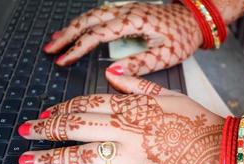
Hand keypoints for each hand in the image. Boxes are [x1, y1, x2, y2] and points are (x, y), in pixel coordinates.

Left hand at [18, 71, 222, 163]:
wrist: (225, 154)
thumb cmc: (198, 124)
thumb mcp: (170, 96)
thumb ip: (138, 84)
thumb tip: (111, 73)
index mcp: (132, 109)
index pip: (87, 104)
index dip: (63, 108)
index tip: (46, 113)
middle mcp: (125, 132)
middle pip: (76, 126)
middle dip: (47, 129)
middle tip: (26, 131)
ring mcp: (130, 160)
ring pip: (80, 157)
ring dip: (50, 159)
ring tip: (27, 161)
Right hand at [43, 2, 201, 75]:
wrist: (193, 20)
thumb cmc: (182, 37)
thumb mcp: (164, 55)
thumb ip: (138, 64)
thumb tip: (112, 73)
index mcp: (134, 22)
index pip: (97, 35)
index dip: (77, 48)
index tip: (62, 60)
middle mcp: (127, 13)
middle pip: (88, 21)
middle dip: (67, 35)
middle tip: (50, 49)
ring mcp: (126, 10)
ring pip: (92, 15)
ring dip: (72, 27)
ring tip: (56, 40)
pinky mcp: (128, 13)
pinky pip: (100, 15)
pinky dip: (85, 23)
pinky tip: (78, 30)